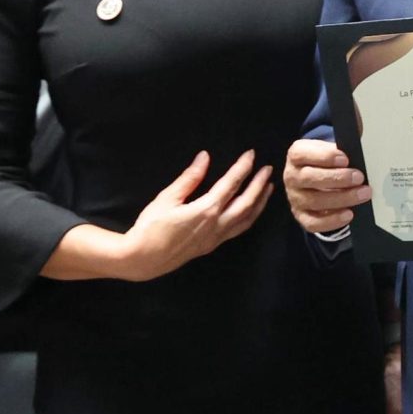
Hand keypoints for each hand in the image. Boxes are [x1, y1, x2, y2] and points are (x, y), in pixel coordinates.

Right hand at [119, 150, 271, 280]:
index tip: (251, 154)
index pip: (231, 185)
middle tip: (268, 169)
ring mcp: (216, 238)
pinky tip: (251, 211)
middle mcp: (217, 225)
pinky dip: (250, 217)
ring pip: (247, 219)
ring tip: (268, 188)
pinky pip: (238, 230)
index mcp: (206, 210)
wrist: (143, 259)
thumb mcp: (167, 198)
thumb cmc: (151, 226)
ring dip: (259, 202)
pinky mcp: (212, 245)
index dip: (242, 168)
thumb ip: (189, 178)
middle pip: (246, 203)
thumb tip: (204, 157)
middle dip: (258, 184)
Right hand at [285, 138, 369, 235]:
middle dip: (337, 178)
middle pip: (310, 178)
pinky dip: (331, 221)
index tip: (345, 158)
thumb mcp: (330, 146)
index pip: (303, 154)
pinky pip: (312, 223)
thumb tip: (356, 122)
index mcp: (296, 155)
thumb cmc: (326, 161)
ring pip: (313, 201)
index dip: (324, 156)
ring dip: (341, 198)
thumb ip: (341, 137)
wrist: (317, 176)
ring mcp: (294, 197)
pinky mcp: (301, 215)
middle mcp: (291, 176)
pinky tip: (348, 214)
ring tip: (362, 194)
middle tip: (359, 177)